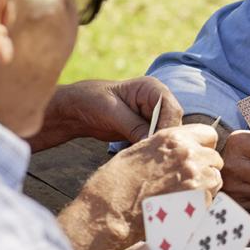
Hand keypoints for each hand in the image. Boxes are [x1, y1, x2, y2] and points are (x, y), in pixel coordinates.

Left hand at [31, 77, 182, 150]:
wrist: (77, 109)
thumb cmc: (92, 101)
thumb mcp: (112, 112)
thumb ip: (134, 127)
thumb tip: (152, 143)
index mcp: (152, 88)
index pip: (172, 109)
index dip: (167, 127)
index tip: (157, 144)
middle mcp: (157, 102)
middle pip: (172, 123)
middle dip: (164, 139)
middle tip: (154, 157)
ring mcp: (153, 117)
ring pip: (166, 134)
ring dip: (157, 147)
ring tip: (148, 160)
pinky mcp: (146, 130)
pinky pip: (155, 141)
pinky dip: (150, 150)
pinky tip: (144, 159)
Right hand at [59, 124, 222, 249]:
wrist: (108, 212)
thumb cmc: (116, 183)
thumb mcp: (140, 151)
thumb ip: (167, 148)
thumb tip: (182, 149)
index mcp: (173, 137)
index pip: (209, 134)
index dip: (204, 146)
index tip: (197, 156)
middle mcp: (188, 153)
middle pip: (215, 158)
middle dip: (205, 168)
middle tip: (187, 181)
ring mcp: (196, 177)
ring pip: (216, 179)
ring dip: (205, 187)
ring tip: (182, 196)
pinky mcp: (199, 201)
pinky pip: (211, 200)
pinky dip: (200, 204)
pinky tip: (181, 208)